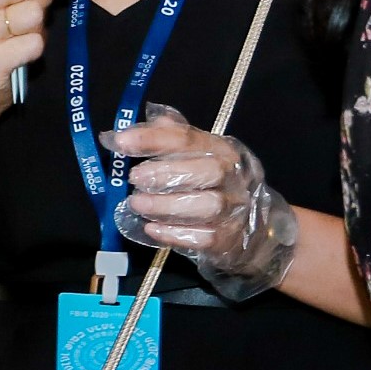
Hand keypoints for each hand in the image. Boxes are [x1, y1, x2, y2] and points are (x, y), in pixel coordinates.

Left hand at [109, 104, 298, 297]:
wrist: (250, 226)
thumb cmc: (210, 184)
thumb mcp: (195, 155)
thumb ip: (167, 139)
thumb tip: (127, 131)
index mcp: (221, 149)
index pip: (189, 138)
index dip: (154, 138)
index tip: (120, 141)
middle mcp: (233, 177)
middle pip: (209, 170)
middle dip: (167, 173)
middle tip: (134, 178)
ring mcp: (234, 209)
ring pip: (208, 205)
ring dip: (167, 205)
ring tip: (137, 204)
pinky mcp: (228, 239)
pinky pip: (204, 237)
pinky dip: (175, 234)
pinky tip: (152, 229)